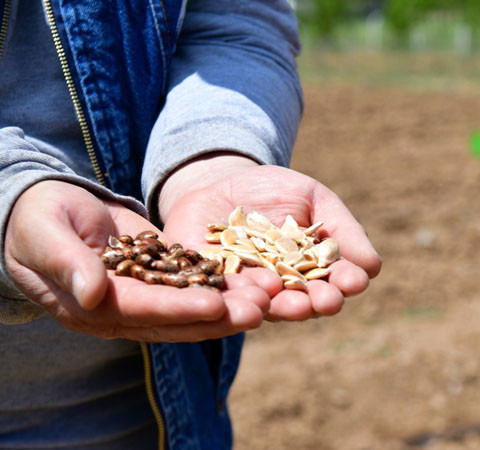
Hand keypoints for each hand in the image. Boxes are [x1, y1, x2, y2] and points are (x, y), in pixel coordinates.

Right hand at [4, 180, 269, 340]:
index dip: (180, 309)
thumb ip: (67, 262)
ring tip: (272, 296)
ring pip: (194, 305)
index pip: (142, 311)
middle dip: (222, 315)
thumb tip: (92, 294)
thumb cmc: (36, 219)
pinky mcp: (161, 277)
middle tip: (262, 309)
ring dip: (233, 303)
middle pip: (178, 317)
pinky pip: (197, 282)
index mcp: (90, 308)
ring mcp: (145, 297)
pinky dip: (227, 282)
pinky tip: (260, 277)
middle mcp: (124, 311)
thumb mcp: (44, 233)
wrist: (45, 208)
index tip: (216, 306)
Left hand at [159, 153, 381, 320]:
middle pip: (302, 301)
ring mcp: (246, 291)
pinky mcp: (210, 286)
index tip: (356, 282)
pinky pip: (222, 296)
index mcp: (310, 273)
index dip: (345, 282)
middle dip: (316, 302)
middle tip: (328, 302)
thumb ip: (342, 229)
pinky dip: (235, 299)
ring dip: (281, 308)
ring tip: (295, 306)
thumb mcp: (314, 199)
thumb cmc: (276, 190)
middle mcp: (281, 290)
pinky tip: (248, 298)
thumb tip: (374, 267)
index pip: (332, 281)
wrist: (218, 181)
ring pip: (264, 305)